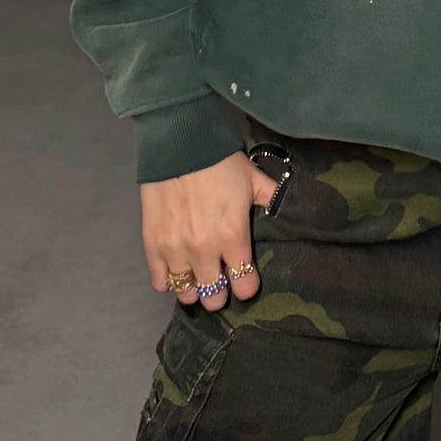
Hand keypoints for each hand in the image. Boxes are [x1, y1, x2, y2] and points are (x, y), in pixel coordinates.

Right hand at [140, 150, 280, 309]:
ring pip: (185, 293)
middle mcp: (204, 250)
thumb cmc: (220, 161)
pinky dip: (168, 280)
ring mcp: (176, 250)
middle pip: (214, 296)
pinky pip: (159, 281)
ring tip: (197, 274)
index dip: (246, 285)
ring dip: (194, 287)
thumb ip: (271, 198)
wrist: (180, 143)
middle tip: (220, 279)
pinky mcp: (152, 245)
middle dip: (220, 291)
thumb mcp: (254, 179)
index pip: (244, 286)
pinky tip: (175, 269)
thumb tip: (288, 208)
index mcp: (232, 237)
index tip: (245, 279)